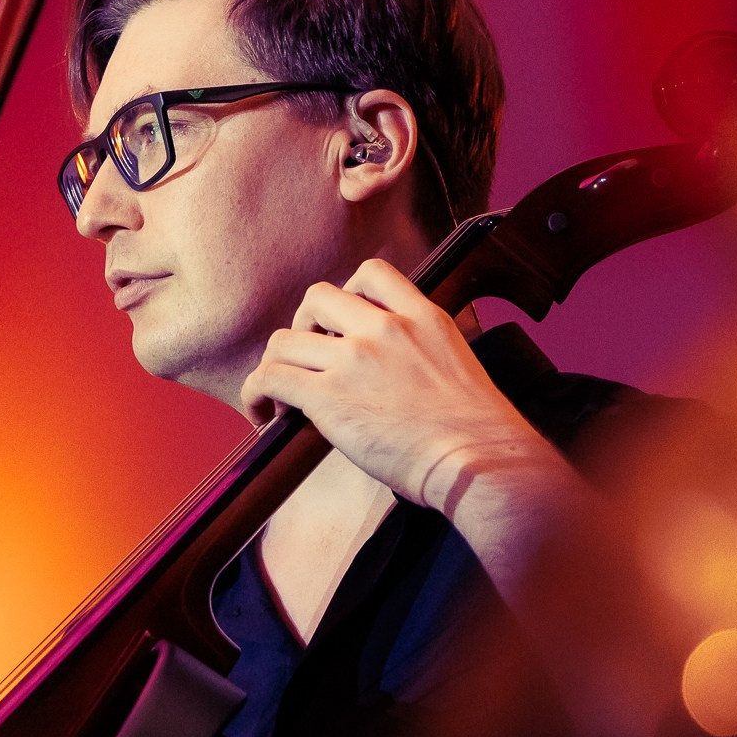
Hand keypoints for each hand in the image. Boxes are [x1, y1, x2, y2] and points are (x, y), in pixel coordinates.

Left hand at [240, 258, 564, 516]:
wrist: (479, 463)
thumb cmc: (478, 434)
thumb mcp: (459, 364)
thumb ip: (425, 350)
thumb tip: (399, 370)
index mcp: (424, 317)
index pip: (372, 273)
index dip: (346, 293)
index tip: (341, 322)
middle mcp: (386, 329)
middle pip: (317, 298)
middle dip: (303, 325)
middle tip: (307, 358)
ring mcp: (355, 359)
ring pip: (285, 340)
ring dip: (276, 365)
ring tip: (280, 393)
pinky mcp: (329, 397)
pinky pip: (271, 377)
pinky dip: (257, 392)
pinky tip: (264, 411)